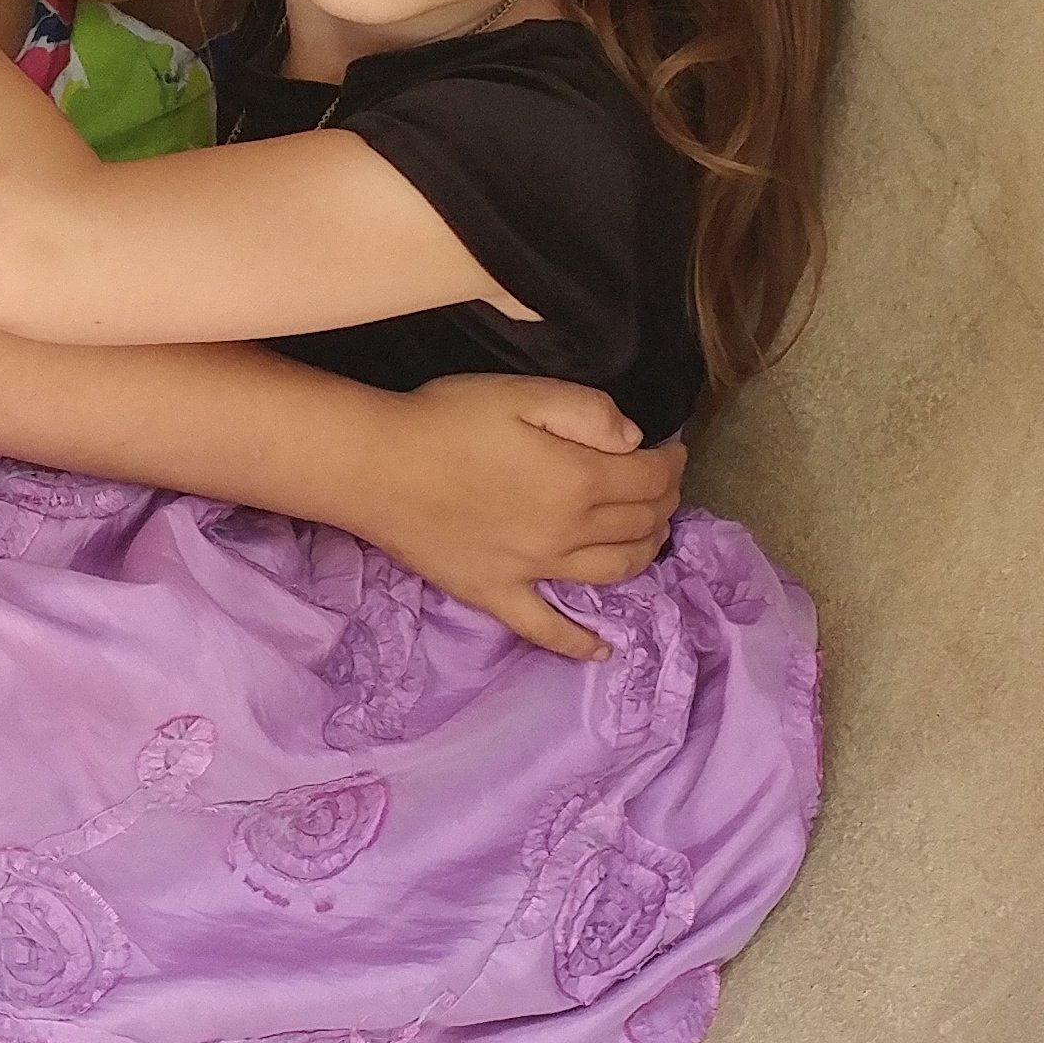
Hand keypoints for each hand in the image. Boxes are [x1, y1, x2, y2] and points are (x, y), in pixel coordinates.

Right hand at [348, 375, 683, 661]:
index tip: (668, 450)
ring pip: (612, 573)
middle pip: (639, 526)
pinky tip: (601, 650)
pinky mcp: (496, 594)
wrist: (374, 466)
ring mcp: (532, 572)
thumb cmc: (445, 421)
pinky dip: (578, 643)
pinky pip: (546, 629)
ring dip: (643, 554)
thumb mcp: (523, 392)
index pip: (651, 479)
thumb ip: (589, 412)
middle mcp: (566, 534)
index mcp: (579, 480)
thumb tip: (634, 441)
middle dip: (660, 503)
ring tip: (644, 535)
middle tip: (656, 485)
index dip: (669, 463)